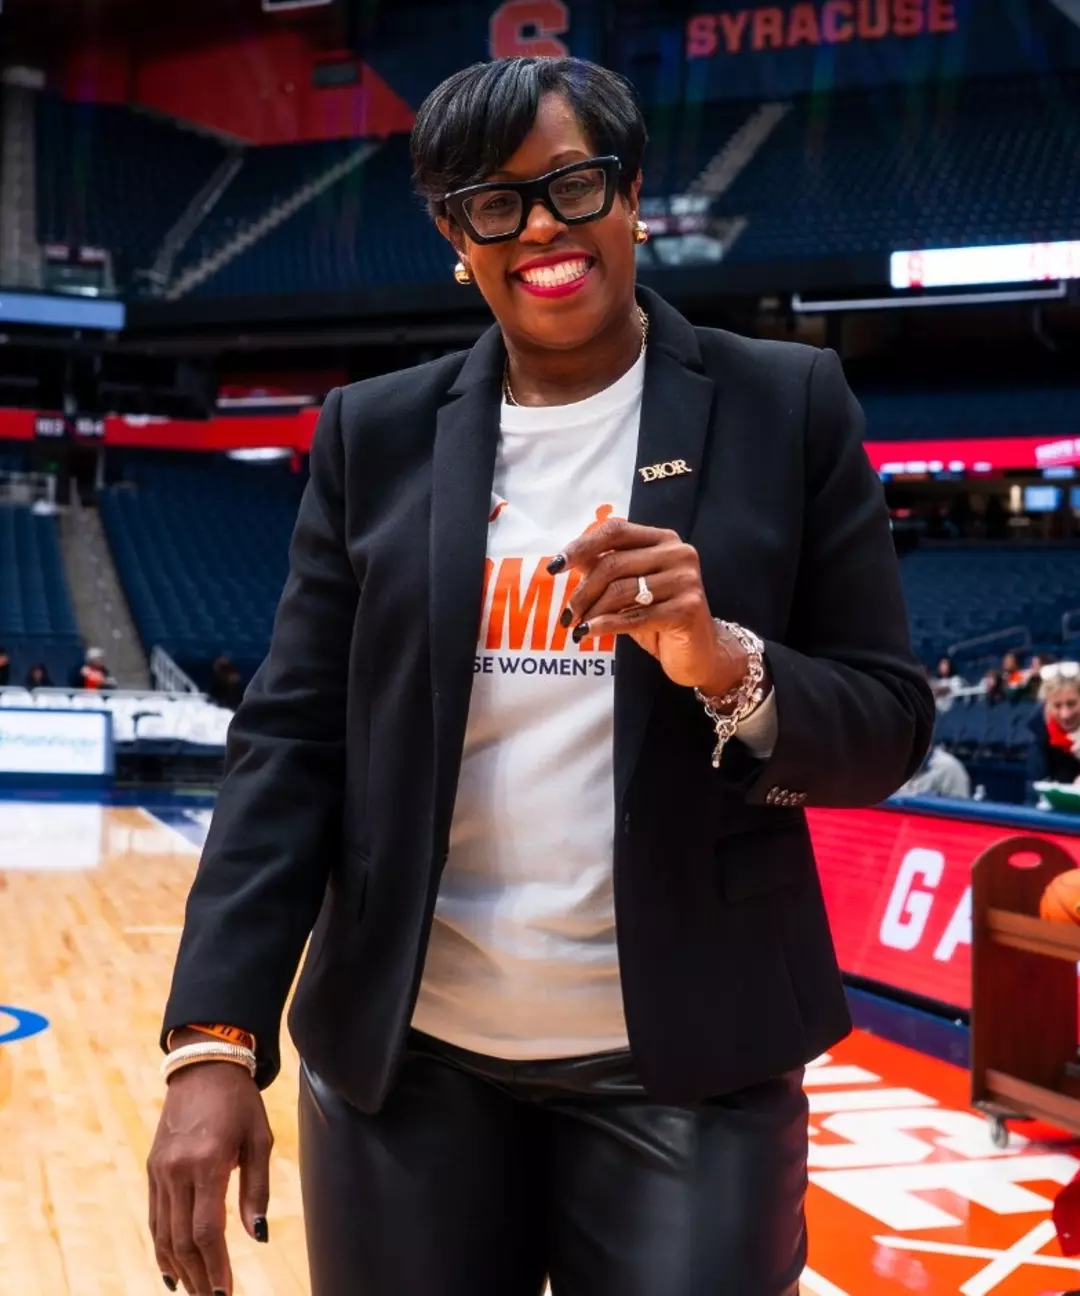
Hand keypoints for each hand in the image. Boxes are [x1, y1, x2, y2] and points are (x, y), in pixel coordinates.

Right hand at [147, 1053, 271, 1294]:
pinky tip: (173, 1269)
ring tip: (195, 1293)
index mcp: (208, 1162)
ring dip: (178, 1270)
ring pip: (163, 1235)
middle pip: (181, 1241)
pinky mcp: (152, 1169)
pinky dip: (161, 1248)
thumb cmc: (239, 1102)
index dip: (215, 1266)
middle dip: (197, 1277)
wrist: (203, 1066)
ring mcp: (160, 1171)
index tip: (224, 1293)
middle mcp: (177, 1171)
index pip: (206, 1230)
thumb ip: (257, 1188)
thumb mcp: (259, 1138)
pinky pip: (155, 1218)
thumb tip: (257, 1236)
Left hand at [552, 519, 746, 697]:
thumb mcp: (629, 590)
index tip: (554, 567)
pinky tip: (587, 633)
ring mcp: (686, 580)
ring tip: (575, 627)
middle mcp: (678, 553)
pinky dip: (605, 626)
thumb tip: (567, 559)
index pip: (615, 531)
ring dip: (591, 612)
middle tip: (566, 614)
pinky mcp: (687, 609)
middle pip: (613, 564)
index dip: (581, 546)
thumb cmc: (659, 617)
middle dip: (582, 591)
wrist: (699, 653)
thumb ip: (604, 568)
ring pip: (621, 591)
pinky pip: (634, 616)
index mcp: (663, 539)